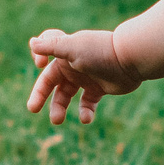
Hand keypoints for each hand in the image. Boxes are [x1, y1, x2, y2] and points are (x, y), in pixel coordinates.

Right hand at [26, 28, 142, 124]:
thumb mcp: (72, 48)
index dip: (38, 58)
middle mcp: (74, 65)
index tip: (40, 64)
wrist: (132, 59)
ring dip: (59, 107)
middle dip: (40, 94)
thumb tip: (32, 43)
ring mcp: (87, 77)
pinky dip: (85, 112)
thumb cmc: (100, 51)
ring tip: (57, 121)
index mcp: (65, 53)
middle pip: (51, 81)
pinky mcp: (100, 89)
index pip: (44, 54)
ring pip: (66, 95)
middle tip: (32, 109)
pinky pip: (87, 103)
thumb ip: (52, 46)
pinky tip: (86, 118)